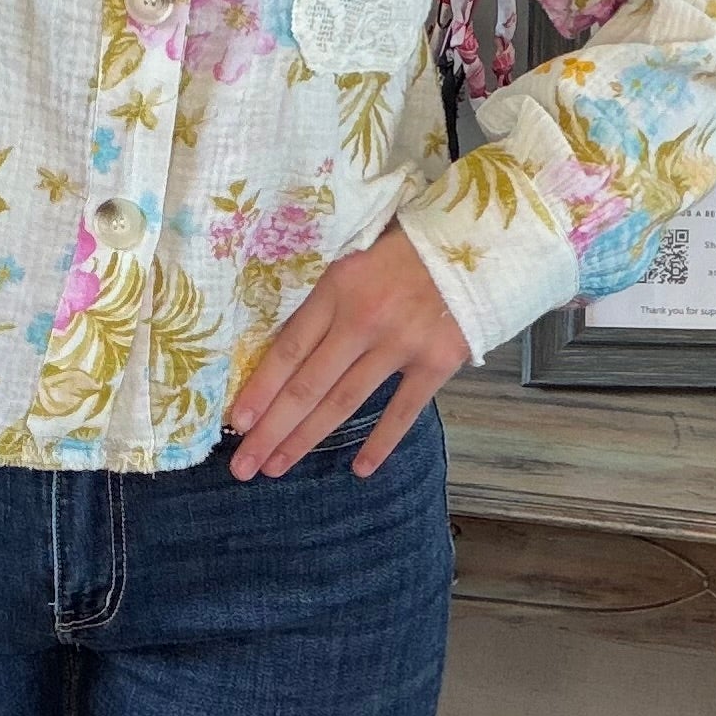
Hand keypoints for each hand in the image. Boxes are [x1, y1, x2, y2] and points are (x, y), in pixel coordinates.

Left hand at [224, 224, 472, 478]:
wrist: (479, 245)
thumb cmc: (406, 251)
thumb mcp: (353, 262)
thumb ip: (324, 303)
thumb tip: (284, 354)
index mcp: (337, 290)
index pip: (288, 349)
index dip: (260, 389)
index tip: (236, 423)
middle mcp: (364, 320)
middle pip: (308, 385)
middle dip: (272, 429)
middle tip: (244, 465)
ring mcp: (401, 344)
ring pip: (343, 402)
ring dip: (307, 439)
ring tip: (277, 467)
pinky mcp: (437, 362)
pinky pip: (403, 411)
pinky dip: (381, 442)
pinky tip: (359, 470)